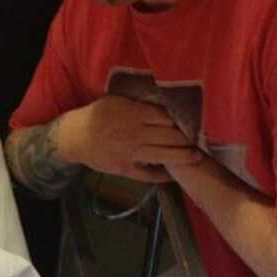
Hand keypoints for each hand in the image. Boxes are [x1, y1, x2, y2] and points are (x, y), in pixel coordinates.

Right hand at [59, 97, 201, 182]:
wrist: (74, 137)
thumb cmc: (97, 116)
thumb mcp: (116, 101)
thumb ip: (138, 102)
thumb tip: (162, 100)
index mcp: (134, 114)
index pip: (166, 117)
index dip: (182, 120)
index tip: (195, 121)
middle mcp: (136, 133)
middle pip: (169, 136)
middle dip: (187, 138)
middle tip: (202, 139)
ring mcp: (131, 152)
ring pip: (163, 155)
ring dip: (182, 157)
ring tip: (197, 157)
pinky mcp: (125, 168)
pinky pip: (147, 174)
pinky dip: (161, 176)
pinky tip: (172, 175)